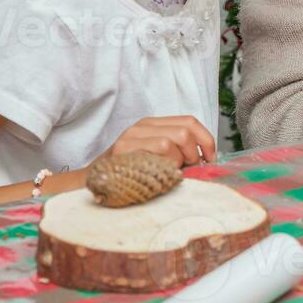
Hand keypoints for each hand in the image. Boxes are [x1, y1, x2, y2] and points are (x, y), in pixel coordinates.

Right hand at [101, 116, 215, 166]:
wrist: (93, 181)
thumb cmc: (130, 172)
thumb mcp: (155, 156)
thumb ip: (177, 151)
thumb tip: (207, 159)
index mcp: (153, 124)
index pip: (190, 121)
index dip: (206, 140)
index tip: (210, 159)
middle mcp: (142, 126)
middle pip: (185, 132)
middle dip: (192, 155)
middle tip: (186, 170)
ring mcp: (131, 137)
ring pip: (171, 142)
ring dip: (175, 163)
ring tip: (166, 173)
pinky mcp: (122, 150)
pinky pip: (155, 153)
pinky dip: (163, 166)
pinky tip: (156, 175)